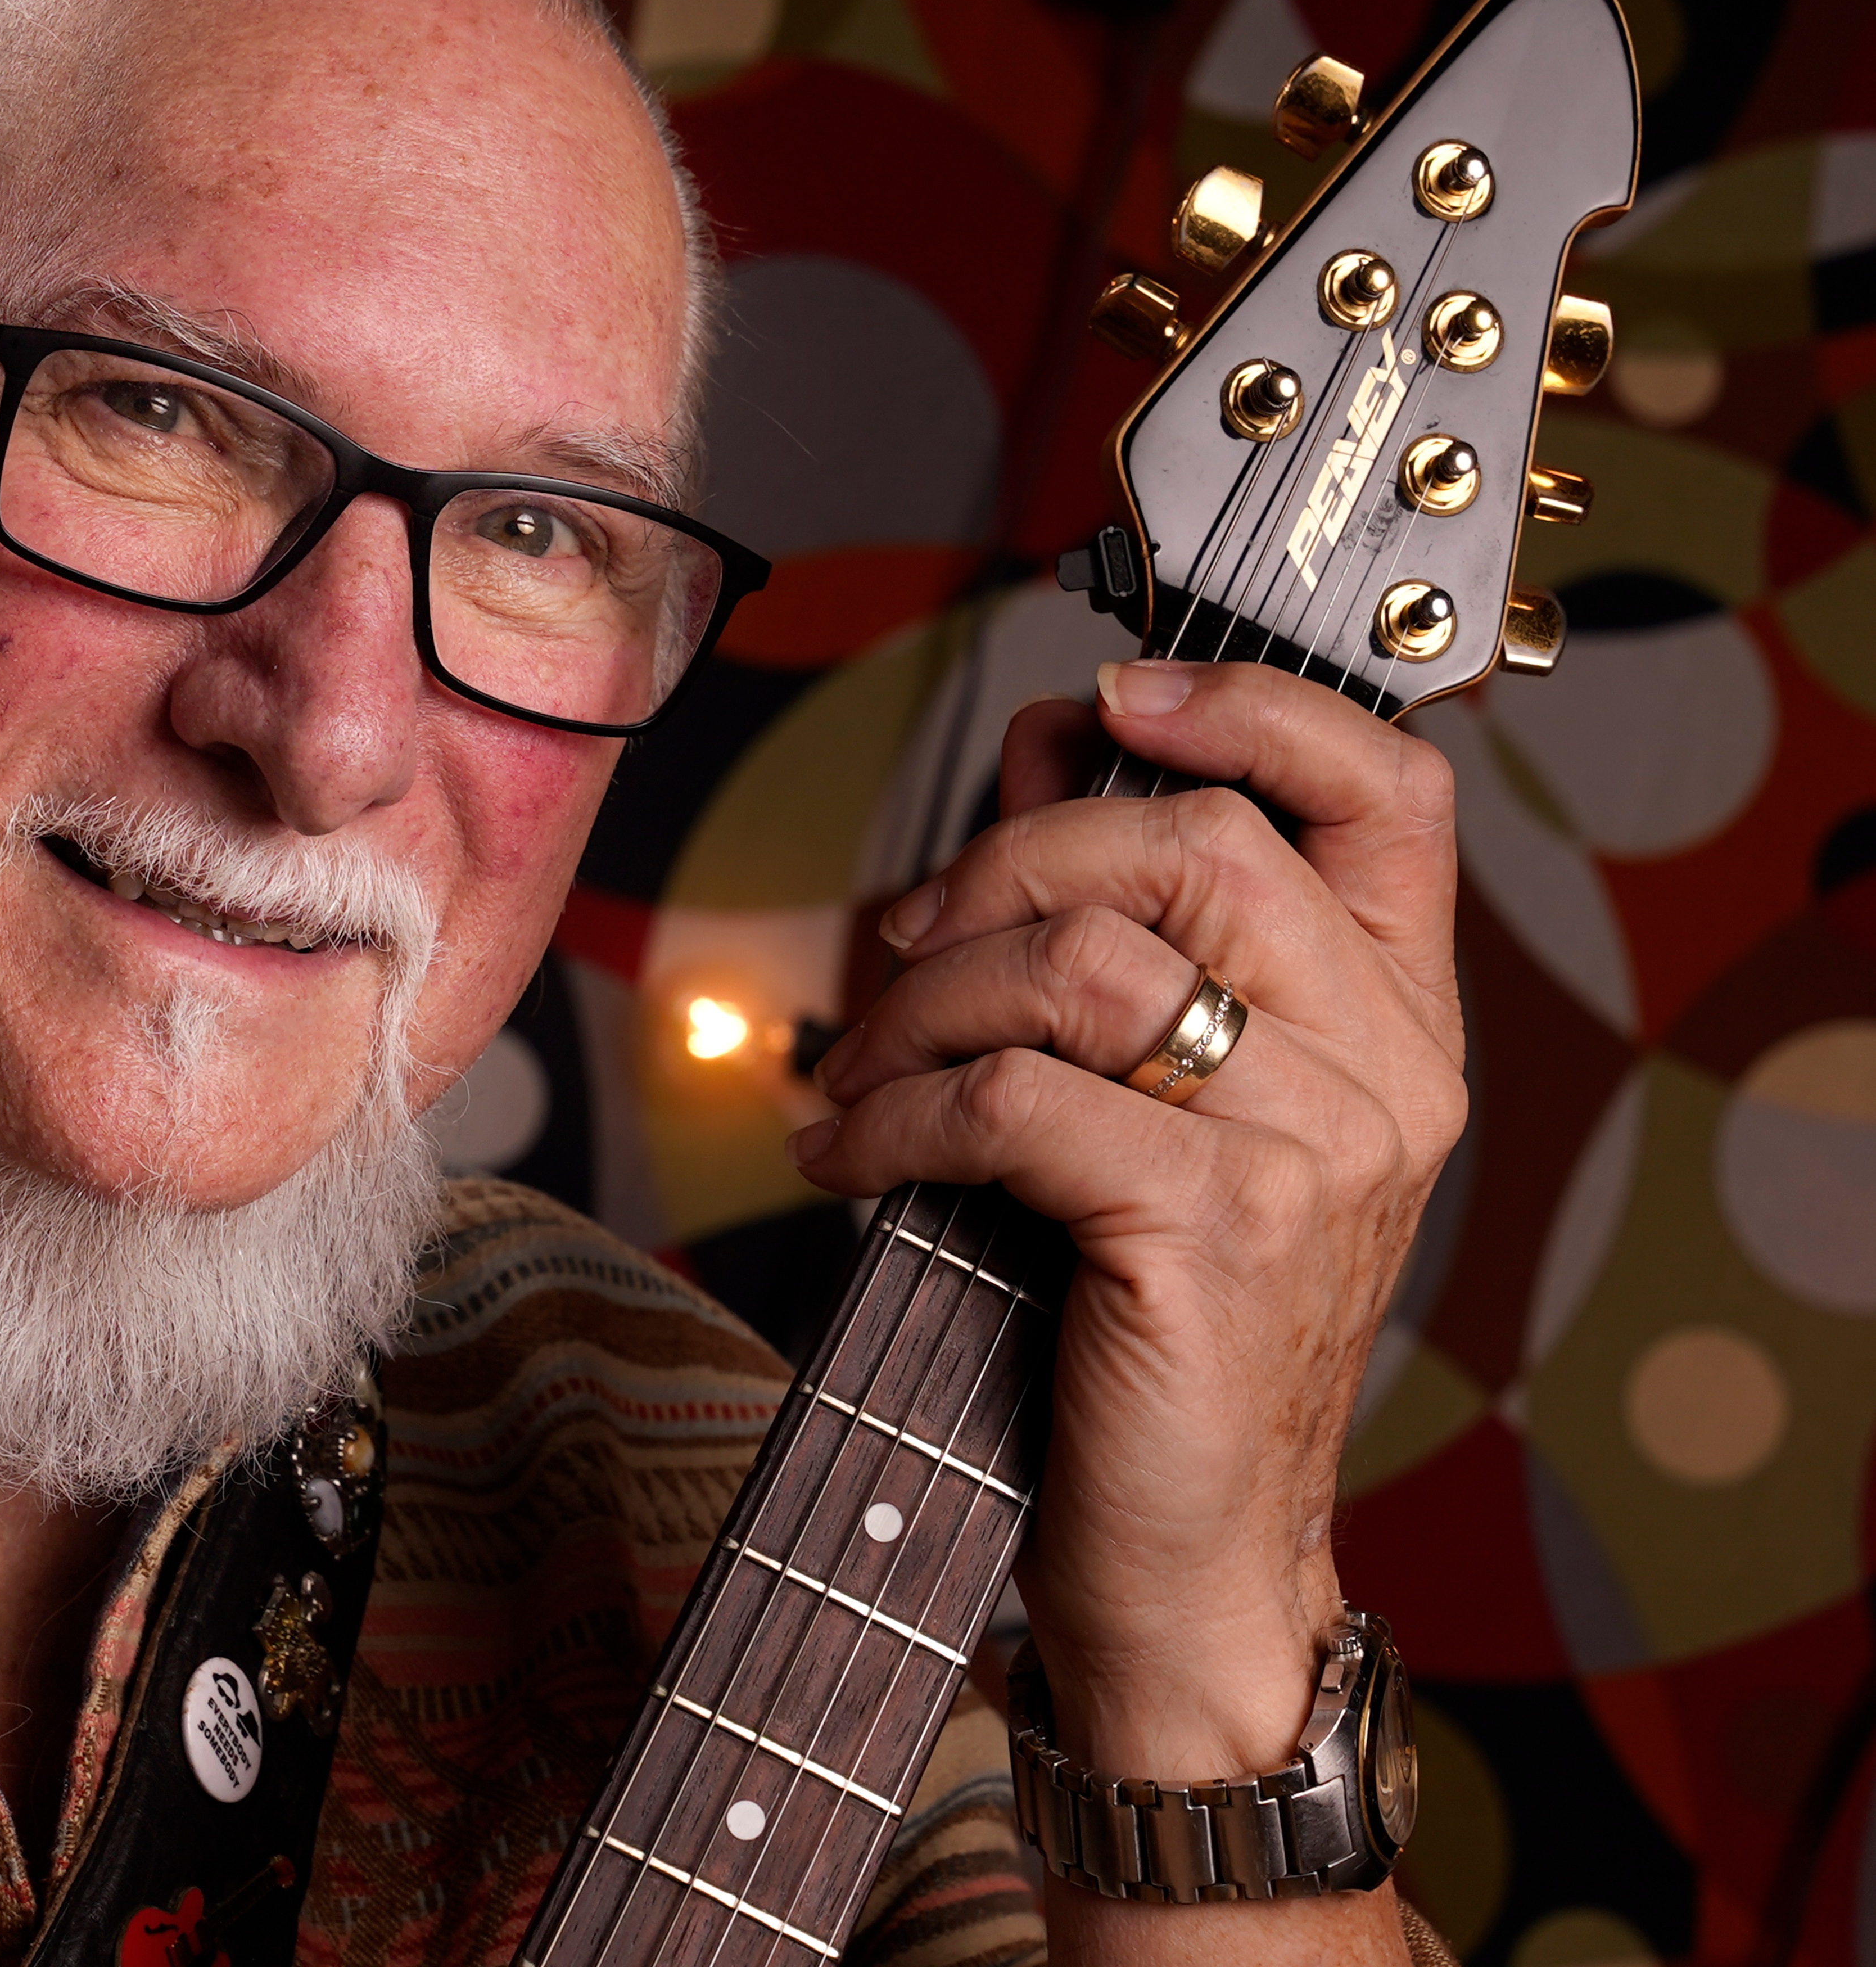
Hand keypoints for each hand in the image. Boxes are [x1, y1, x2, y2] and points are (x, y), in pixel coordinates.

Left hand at [789, 659, 1463, 1792]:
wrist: (1190, 1553)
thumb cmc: (1155, 1322)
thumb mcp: (1167, 1104)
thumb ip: (1127, 927)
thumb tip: (1047, 744)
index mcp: (1400, 1023)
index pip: (1388, 790)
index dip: (1249, 708)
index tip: (1111, 698)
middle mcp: (1386, 1072)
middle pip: (1190, 844)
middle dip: (1002, 863)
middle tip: (905, 950)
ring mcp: (1314, 1152)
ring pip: (1076, 960)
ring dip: (920, 1001)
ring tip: (857, 1075)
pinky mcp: (1214, 1232)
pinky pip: (1013, 1097)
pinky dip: (894, 1114)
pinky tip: (851, 1155)